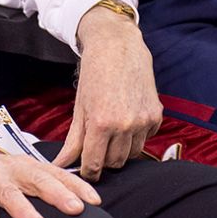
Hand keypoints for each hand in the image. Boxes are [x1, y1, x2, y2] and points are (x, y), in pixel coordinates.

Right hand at [0, 141, 100, 217]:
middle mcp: (11, 170)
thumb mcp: (15, 174)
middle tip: (78, 210)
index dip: (77, 186)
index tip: (97, 202)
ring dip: (25, 211)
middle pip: (38, 180)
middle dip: (59, 194)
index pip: (56, 174)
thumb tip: (72, 207)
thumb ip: (38, 186)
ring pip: (10, 194)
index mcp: (26, 166)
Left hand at [53, 7, 161, 180]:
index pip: (95, 165)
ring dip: (122, 150)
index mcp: (101, 124)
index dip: (88, 171)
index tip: (86, 168)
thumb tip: (59, 165)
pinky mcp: (156, 116)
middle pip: (115, 163)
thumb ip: (72, 142)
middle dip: (104, 159)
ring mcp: (143, 121)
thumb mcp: (79, 108)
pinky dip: (137, 136)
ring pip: (132, 155)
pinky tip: (127, 119)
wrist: (118, 46)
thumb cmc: (95, 75)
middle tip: (98, 144)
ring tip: (112, 130)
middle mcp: (125, 125)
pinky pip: (146, 139)